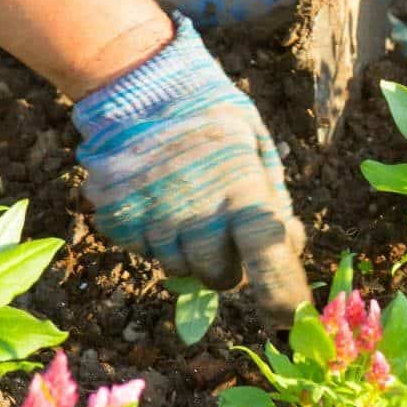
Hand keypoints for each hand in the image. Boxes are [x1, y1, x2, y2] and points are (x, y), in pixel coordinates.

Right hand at [72, 13, 309, 325]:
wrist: (139, 83)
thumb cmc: (212, 117)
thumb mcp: (258, 146)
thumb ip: (275, 199)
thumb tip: (291, 245)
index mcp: (241, 191)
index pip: (268, 258)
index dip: (281, 296)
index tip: (288, 323)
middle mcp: (196, 213)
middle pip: (220, 278)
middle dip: (229, 266)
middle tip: (223, 230)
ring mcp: (151, 218)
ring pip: (179, 268)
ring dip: (188, 250)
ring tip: (185, 202)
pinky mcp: (116, 218)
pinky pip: (142, 249)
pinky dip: (152, 235)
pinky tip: (155, 196)